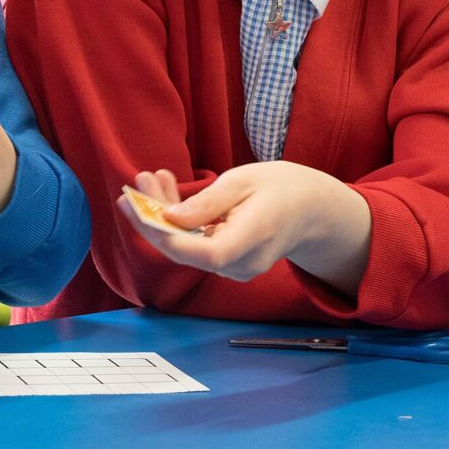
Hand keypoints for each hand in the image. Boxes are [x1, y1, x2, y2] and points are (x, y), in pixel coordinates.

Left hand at [118, 162, 372, 291]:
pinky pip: (194, 247)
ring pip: (185, 248)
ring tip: (151, 178)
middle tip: (137, 181)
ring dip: (161, 216)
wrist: (310, 210)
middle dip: (153, 218)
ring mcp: (235, 270)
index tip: (139, 208)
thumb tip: (168, 217)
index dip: (167, 236)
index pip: (206, 253)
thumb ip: (207, 202)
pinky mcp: (227, 266)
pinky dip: (176, 222)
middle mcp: (243, 263)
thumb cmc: (281, 188)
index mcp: (254, 238)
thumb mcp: (244, 181)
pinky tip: (167, 193)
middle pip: (186, 251)